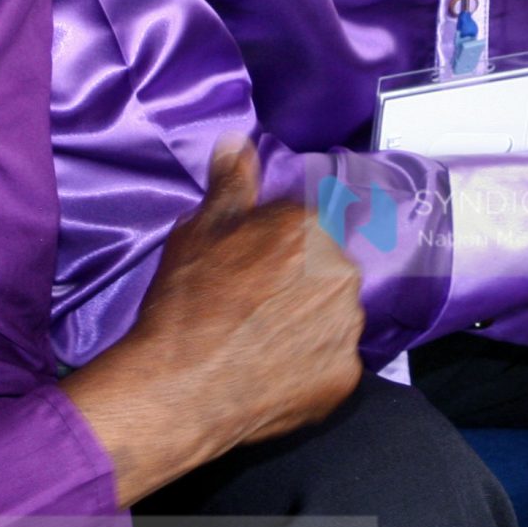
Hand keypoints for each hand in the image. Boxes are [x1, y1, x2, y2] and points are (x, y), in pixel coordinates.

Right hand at [64, 141, 365, 506]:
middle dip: (296, 285)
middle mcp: (342, 271)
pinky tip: (274, 373)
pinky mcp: (346, 376)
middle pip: (324, 272)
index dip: (271, 251)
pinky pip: (332, 363)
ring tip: (261, 343)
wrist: (179, 387)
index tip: (244, 273)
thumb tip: (238, 139)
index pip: (302, 230)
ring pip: (332, 317)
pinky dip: (310, 367)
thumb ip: (230, 183)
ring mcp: (348, 327)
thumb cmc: (186, 302)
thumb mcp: (199, 230)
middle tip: (251, 310)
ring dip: (307, 325)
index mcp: (311, 227)